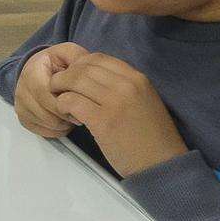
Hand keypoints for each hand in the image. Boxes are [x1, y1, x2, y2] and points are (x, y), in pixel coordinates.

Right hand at [12, 44, 82, 138]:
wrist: (39, 70)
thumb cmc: (56, 64)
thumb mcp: (68, 53)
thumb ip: (78, 58)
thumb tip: (86, 74)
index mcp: (32, 71)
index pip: (45, 93)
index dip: (66, 100)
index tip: (82, 101)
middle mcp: (22, 89)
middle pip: (46, 113)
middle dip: (66, 116)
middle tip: (81, 113)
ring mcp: (21, 105)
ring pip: (46, 123)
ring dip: (64, 123)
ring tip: (74, 114)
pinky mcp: (23, 119)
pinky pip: (42, 132)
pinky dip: (57, 130)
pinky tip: (65, 120)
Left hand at [46, 49, 188, 176]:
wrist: (161, 163)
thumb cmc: (151, 136)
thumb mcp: (143, 100)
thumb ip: (123, 86)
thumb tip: (92, 78)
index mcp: (137, 77)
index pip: (98, 57)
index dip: (79, 64)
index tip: (72, 76)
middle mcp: (126, 84)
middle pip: (83, 66)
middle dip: (65, 75)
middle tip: (58, 88)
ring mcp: (114, 101)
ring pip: (74, 81)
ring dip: (61, 90)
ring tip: (62, 103)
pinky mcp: (102, 120)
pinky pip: (71, 101)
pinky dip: (63, 106)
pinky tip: (69, 116)